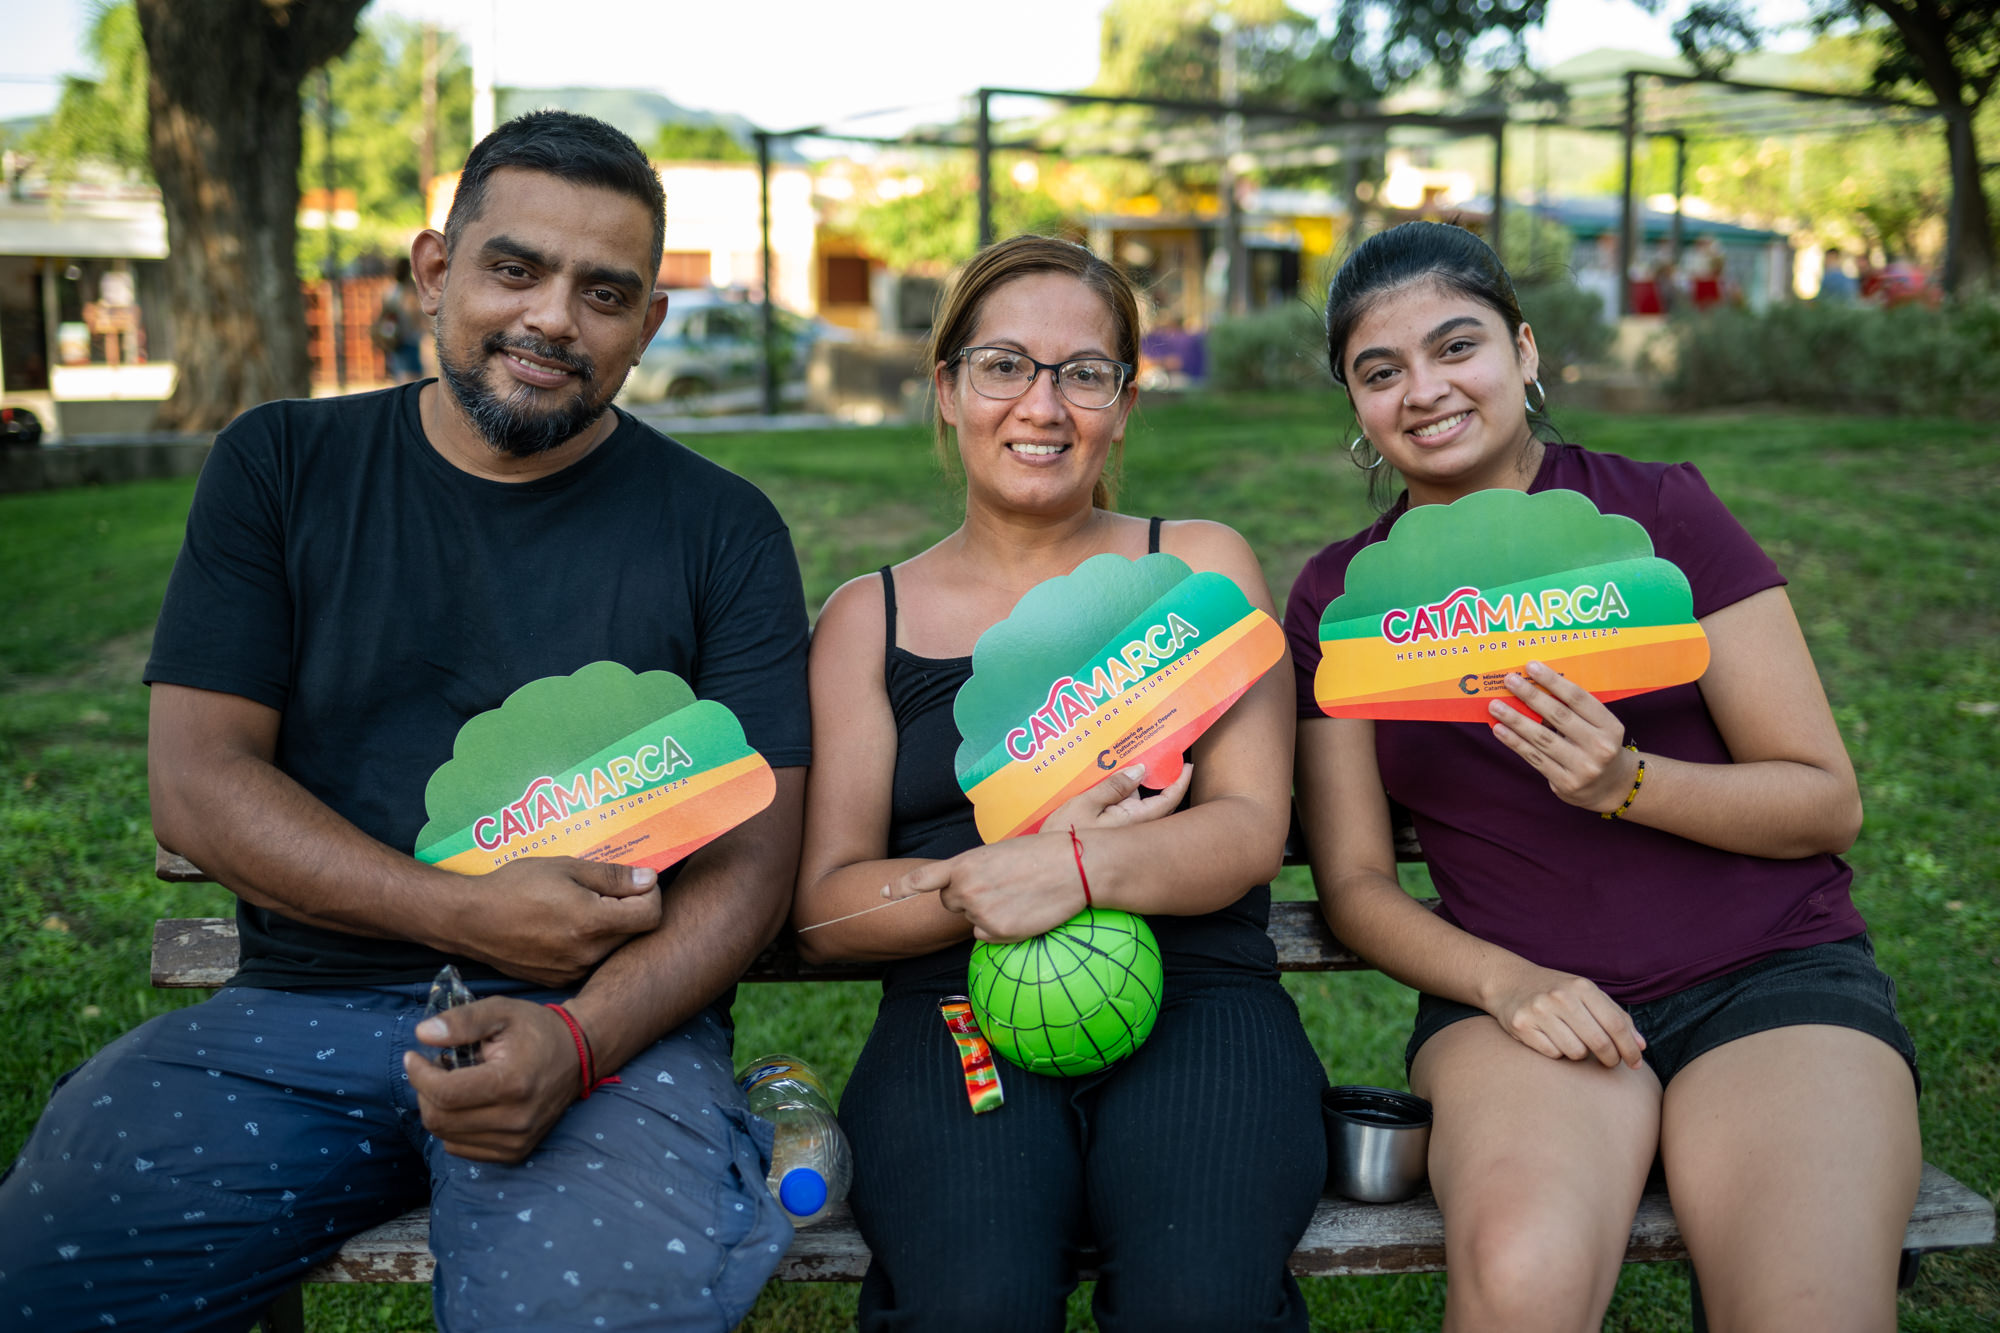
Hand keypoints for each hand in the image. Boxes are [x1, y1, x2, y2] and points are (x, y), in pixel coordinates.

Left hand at [403, 996, 582, 1161]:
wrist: (579, 1055)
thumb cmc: (536, 1029)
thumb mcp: (501, 1011)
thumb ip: (462, 1020)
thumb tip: (422, 1034)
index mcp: (512, 1083)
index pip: (445, 1093)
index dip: (418, 1074)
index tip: (413, 1056)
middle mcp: (516, 1119)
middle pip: (440, 1119)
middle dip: (424, 1092)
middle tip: (434, 1068)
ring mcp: (516, 1140)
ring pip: (446, 1137)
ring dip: (438, 1109)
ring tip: (454, 1083)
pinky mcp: (515, 1152)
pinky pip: (461, 1148)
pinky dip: (452, 1127)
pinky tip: (467, 1104)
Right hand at [446, 858, 662, 986]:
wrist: (469, 920)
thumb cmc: (515, 886)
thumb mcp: (565, 867)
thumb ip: (612, 876)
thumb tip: (649, 879)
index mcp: (593, 922)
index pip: (651, 915)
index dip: (650, 894)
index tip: (636, 882)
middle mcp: (587, 953)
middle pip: (634, 933)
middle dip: (630, 910)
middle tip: (605, 891)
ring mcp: (573, 971)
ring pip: (612, 949)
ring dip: (609, 928)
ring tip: (579, 908)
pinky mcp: (558, 980)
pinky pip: (588, 961)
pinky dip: (587, 944)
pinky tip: (563, 928)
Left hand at [888, 832, 1084, 942]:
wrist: (1073, 867)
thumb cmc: (1041, 854)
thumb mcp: (998, 854)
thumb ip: (975, 872)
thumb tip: (968, 894)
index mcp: (964, 864)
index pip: (924, 879)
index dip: (900, 888)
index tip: (882, 893)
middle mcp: (966, 889)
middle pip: (950, 903)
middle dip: (965, 899)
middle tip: (998, 887)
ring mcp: (980, 912)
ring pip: (971, 921)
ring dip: (987, 913)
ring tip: (1017, 896)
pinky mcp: (997, 931)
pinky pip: (987, 937)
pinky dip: (1000, 930)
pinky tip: (1022, 912)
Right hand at [1045, 761, 1193, 833]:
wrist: (1052, 868)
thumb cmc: (1066, 836)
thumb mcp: (1085, 803)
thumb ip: (1113, 786)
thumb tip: (1140, 770)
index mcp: (1134, 820)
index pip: (1167, 801)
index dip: (1180, 783)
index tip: (1187, 766)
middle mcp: (1134, 828)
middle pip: (1157, 804)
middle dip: (1162, 783)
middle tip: (1159, 759)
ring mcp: (1123, 833)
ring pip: (1139, 807)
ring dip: (1139, 789)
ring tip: (1130, 766)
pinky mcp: (1112, 836)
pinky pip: (1125, 812)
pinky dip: (1126, 797)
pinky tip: (1112, 785)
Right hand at [1485, 963, 1646, 1068]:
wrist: (1508, 980)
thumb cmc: (1555, 990)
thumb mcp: (1586, 994)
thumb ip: (1615, 1016)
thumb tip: (1640, 1046)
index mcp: (1582, 986)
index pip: (1616, 1024)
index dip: (1630, 1049)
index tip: (1636, 1064)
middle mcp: (1561, 997)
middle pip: (1599, 1043)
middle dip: (1610, 1059)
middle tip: (1610, 1062)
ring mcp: (1539, 1011)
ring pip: (1576, 1052)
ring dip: (1580, 1053)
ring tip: (1573, 1040)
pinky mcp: (1522, 1025)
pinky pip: (1553, 1054)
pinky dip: (1557, 1052)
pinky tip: (1552, 1039)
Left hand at [1487, 661, 1638, 812]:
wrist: (1612, 786)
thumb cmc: (1598, 746)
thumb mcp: (1599, 726)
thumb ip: (1575, 710)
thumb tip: (1535, 685)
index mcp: (1610, 726)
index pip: (1578, 698)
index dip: (1553, 681)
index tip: (1531, 667)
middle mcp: (1600, 747)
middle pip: (1558, 716)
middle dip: (1530, 696)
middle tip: (1509, 680)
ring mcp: (1583, 767)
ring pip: (1542, 738)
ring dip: (1515, 720)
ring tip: (1495, 706)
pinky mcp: (1566, 783)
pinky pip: (1534, 758)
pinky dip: (1514, 742)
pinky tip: (1499, 729)